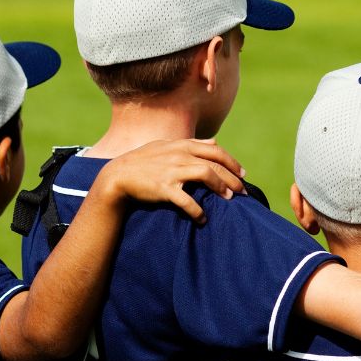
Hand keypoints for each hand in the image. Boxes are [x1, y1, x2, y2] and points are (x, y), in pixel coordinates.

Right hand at [94, 139, 245, 223]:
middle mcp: (179, 155)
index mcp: (182, 145)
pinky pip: (186, 200)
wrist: (117, 176)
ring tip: (229, 199)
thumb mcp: (166, 146)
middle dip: (233, 178)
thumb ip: (191, 144)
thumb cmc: (143, 162)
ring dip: (221, 188)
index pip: (215, 150)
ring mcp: (172, 171)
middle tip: (244, 191)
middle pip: (215, 164)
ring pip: (206, 175)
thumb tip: (214, 141)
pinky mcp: (164, 188)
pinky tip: (202, 218)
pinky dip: (197, 210)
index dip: (232, 162)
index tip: (242, 173)